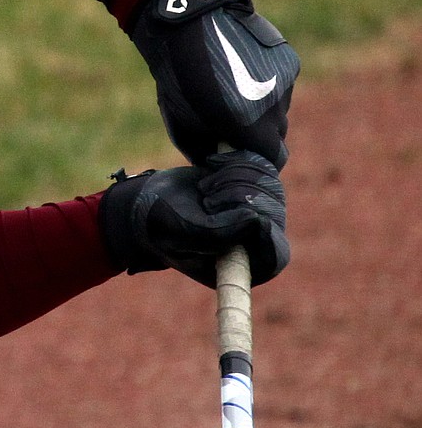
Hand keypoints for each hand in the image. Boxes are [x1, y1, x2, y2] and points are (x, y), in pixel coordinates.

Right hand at [99, 149, 289, 286]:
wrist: (150, 199)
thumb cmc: (162, 224)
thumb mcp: (184, 233)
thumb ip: (219, 234)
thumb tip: (259, 221)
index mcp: (241, 266)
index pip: (275, 253)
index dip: (264, 231)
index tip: (246, 214)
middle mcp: (254, 241)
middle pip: (273, 212)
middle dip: (237, 197)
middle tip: (207, 200)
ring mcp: (256, 211)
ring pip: (269, 184)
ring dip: (233, 178)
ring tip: (206, 189)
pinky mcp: (252, 184)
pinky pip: (262, 165)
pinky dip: (235, 161)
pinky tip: (212, 167)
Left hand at [131, 0, 299, 167]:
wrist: (186, 24)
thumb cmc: (178, 80)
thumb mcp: (184, 126)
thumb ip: (208, 154)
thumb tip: (223, 165)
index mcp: (248, 125)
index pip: (273, 159)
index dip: (259, 162)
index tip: (244, 157)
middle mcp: (273, 105)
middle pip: (278, 136)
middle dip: (260, 138)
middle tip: (236, 129)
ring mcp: (284, 81)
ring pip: (281, 110)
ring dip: (264, 111)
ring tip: (236, 95)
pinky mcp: (289, 60)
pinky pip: (282, 86)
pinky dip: (268, 87)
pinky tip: (244, 72)